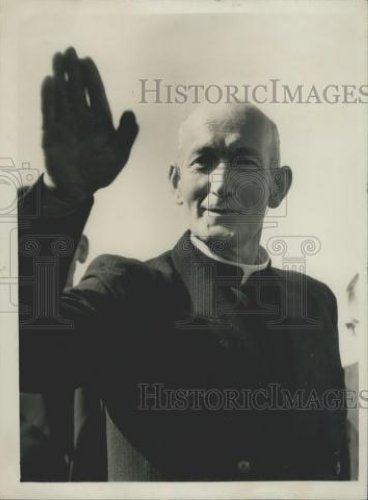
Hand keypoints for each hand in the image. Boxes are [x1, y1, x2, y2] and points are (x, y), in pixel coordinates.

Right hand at [41, 47, 138, 201]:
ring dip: (61, 78)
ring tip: (58, 58)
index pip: (96, 94)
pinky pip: (49, 111)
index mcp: (100, 122)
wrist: (78, 188)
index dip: (92, 77)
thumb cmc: (101, 171)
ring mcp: (66, 124)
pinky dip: (49, 97)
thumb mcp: (120, 155)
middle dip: (74, 71)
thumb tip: (131, 112)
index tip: (88, 60)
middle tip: (70, 50)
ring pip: (63, 95)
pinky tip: (49, 82)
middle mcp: (82, 119)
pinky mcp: (52, 132)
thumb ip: (127, 135)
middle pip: (77, 90)